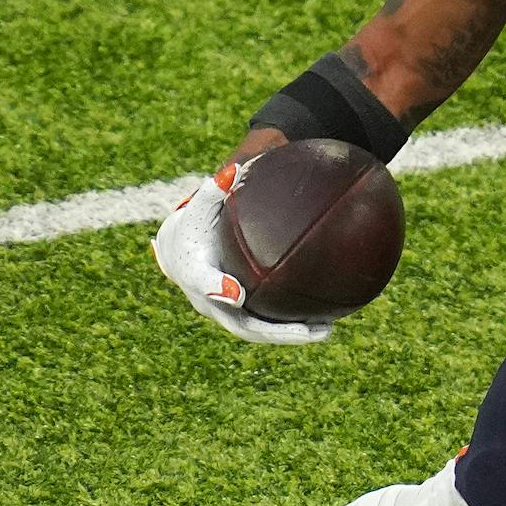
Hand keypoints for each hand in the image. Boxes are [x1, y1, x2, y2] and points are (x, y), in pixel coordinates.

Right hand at [151, 160, 332, 344]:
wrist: (180, 252)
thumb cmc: (195, 225)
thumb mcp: (200, 207)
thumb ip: (213, 191)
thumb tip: (234, 171)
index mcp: (193, 272)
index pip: (202, 282)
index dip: (216, 288)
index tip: (236, 293)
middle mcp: (208, 302)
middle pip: (240, 324)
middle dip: (273, 331)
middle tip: (306, 330)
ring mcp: (225, 314)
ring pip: (258, 332)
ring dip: (290, 335)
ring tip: (325, 330)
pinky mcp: (240, 317)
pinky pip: (267, 326)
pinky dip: (293, 327)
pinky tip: (325, 322)